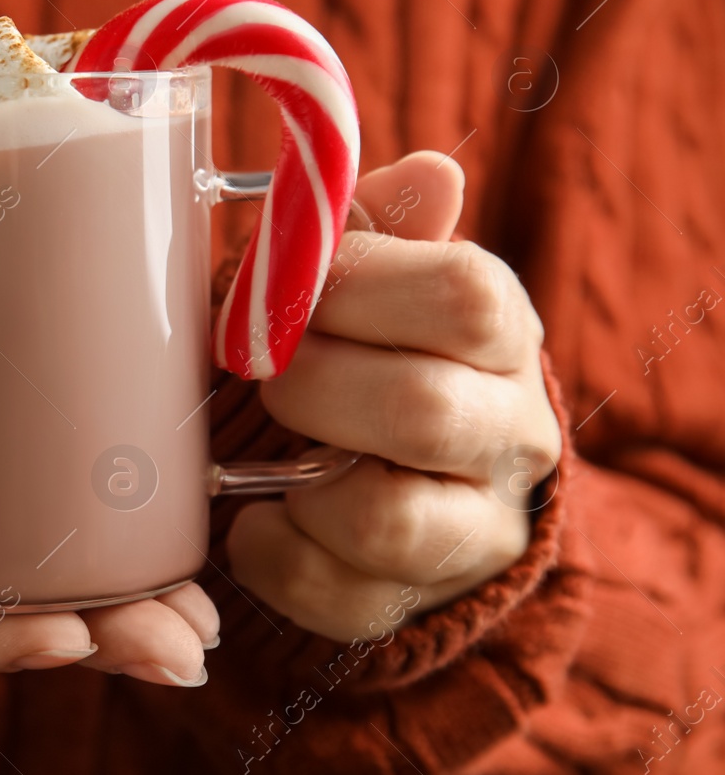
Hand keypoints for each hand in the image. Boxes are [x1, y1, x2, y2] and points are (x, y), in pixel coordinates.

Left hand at [227, 152, 560, 642]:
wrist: (418, 482)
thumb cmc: (372, 351)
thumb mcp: (381, 280)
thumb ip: (380, 228)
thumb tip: (428, 173)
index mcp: (500, 332)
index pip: (464, 296)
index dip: (354, 285)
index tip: (286, 290)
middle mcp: (511, 432)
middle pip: (419, 409)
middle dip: (309, 386)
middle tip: (265, 372)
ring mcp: (476, 527)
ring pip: (384, 518)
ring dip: (299, 479)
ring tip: (278, 449)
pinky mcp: (420, 601)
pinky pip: (334, 592)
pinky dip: (272, 552)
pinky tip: (263, 513)